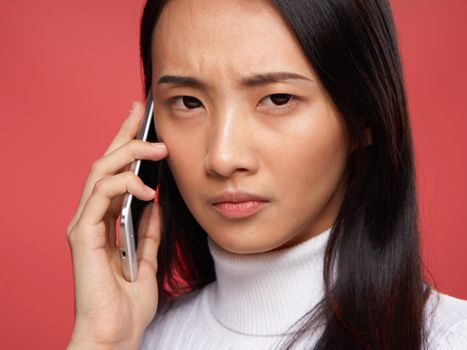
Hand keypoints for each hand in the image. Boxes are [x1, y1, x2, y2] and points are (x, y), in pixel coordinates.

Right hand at [66, 101, 167, 348]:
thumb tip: (157, 202)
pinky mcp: (82, 236)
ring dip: (128, 155)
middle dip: (123, 134)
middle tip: (140, 110)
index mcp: (106, 220)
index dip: (126, 143)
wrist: (116, 332)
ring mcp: (85, 225)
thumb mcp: (147, 256)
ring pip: (99, 173)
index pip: (115, 173)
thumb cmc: (128, 300)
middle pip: (104, 163)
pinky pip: (100, 198)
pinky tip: (147, 190)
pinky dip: (124, 186)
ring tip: (158, 149)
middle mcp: (92, 217)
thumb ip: (148, 229)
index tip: (141, 119)